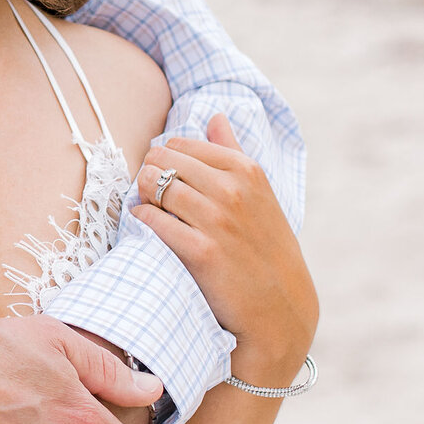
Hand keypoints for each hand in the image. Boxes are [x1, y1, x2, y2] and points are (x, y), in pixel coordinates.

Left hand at [132, 114, 318, 382]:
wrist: (280, 307)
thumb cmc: (265, 246)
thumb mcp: (259, 193)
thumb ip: (233, 150)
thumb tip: (215, 116)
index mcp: (246, 170)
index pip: (182, 145)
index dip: (165, 159)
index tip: (165, 174)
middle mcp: (233, 190)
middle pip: (163, 162)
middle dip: (150, 173)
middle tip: (150, 190)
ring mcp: (217, 221)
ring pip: (154, 187)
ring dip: (143, 195)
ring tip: (148, 206)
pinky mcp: (201, 252)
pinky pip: (153, 221)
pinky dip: (143, 219)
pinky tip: (147, 224)